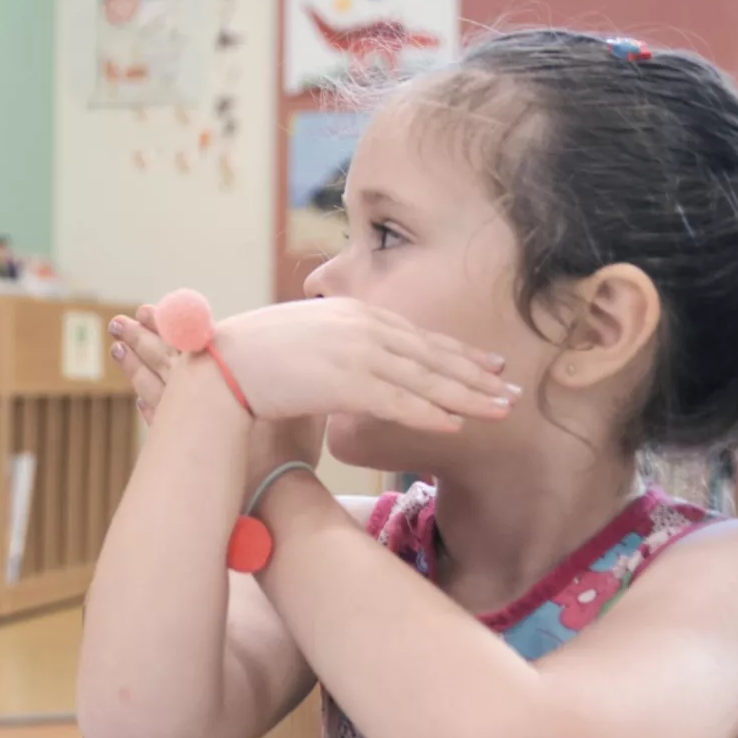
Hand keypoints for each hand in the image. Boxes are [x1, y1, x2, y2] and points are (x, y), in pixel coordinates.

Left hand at [109, 306, 322, 490]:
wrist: (274, 498)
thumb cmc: (291, 452)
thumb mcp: (302, 405)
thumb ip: (300, 376)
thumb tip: (313, 349)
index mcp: (224, 382)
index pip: (186, 345)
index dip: (164, 327)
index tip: (146, 310)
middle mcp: (200, 401)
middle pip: (162, 363)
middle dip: (140, 340)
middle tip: (118, 322)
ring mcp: (187, 429)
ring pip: (152, 389)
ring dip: (135, 368)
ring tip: (117, 350)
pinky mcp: (183, 453)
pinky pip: (158, 424)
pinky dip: (149, 408)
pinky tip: (139, 401)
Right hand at [218, 299, 515, 431]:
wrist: (220, 364)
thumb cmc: (253, 356)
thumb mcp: (306, 340)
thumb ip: (337, 348)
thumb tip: (352, 369)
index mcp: (355, 312)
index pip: (420, 337)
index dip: (460, 354)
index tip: (492, 367)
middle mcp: (363, 326)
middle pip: (434, 355)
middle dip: (478, 376)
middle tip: (516, 393)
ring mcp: (356, 352)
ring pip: (426, 379)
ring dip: (469, 397)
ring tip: (503, 411)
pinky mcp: (345, 381)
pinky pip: (399, 402)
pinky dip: (431, 413)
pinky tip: (458, 425)